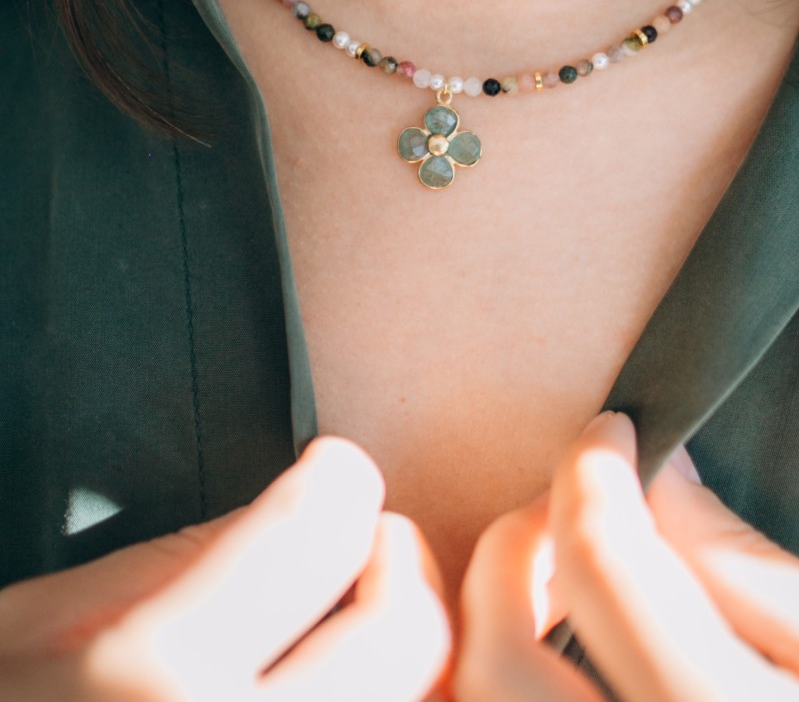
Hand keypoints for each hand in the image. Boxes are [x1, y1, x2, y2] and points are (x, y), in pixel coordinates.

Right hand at [0, 435, 449, 700]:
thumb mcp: (37, 626)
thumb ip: (174, 561)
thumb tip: (293, 512)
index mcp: (154, 684)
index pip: (318, 531)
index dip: (336, 477)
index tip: (333, 472)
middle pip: (406, 631)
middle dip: (395, 561)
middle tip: (365, 544)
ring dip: (403, 658)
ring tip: (360, 633)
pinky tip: (339, 691)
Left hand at [457, 412, 798, 701]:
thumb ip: (747, 569)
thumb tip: (655, 472)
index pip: (598, 564)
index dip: (591, 470)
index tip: (609, 433)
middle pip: (498, 659)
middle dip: (513, 551)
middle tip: (568, 507)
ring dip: (486, 629)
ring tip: (548, 582)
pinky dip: (501, 685)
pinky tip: (546, 656)